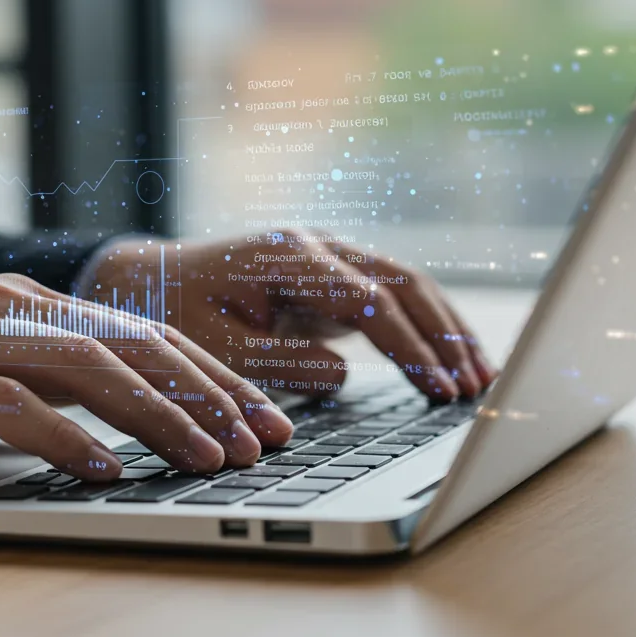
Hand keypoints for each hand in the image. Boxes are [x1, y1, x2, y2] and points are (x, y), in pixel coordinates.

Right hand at [0, 274, 293, 477]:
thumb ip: (29, 378)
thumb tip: (106, 422)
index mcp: (16, 300)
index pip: (135, 334)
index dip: (206, 375)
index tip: (260, 416)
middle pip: (129, 344)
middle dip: (208, 393)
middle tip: (264, 439)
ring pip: (84, 368)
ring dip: (158, 417)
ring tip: (209, 457)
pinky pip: (7, 405)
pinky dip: (65, 438)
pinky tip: (105, 469)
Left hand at [86, 232, 497, 401]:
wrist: (152, 282)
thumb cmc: (178, 313)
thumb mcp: (216, 347)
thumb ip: (279, 361)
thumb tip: (343, 376)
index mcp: (289, 257)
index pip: (369, 298)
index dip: (409, 345)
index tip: (438, 388)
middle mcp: (317, 248)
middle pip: (403, 283)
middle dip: (445, 335)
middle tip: (477, 388)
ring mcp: (330, 260)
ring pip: (408, 286)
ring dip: (448, 331)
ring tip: (483, 380)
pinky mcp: (335, 281)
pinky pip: (394, 301)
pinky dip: (427, 330)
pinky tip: (453, 364)